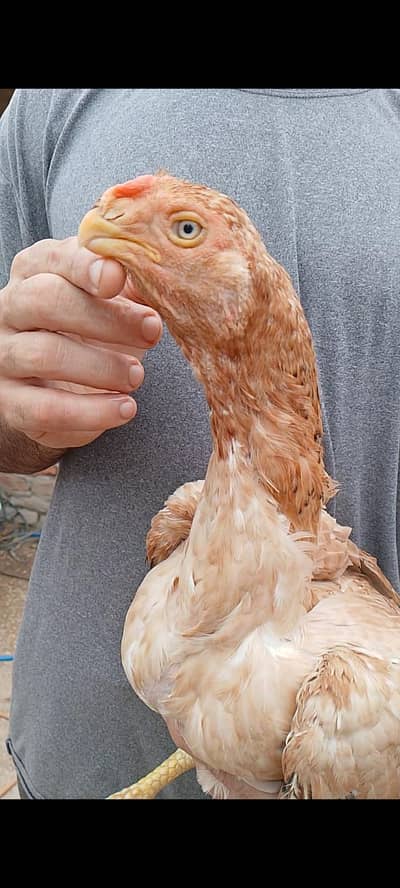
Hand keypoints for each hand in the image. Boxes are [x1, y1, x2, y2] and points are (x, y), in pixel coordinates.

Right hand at [0, 236, 161, 448]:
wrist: (61, 388)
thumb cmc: (91, 332)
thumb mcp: (113, 301)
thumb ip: (132, 285)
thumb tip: (160, 276)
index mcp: (35, 271)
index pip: (53, 257)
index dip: (86, 266)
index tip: (118, 278)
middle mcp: (10, 308)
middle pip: (45, 300)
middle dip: (105, 317)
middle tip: (150, 332)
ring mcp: (5, 356)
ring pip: (44, 355)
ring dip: (101, 367)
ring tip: (136, 375)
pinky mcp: (11, 402)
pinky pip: (44, 408)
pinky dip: (90, 411)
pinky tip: (124, 408)